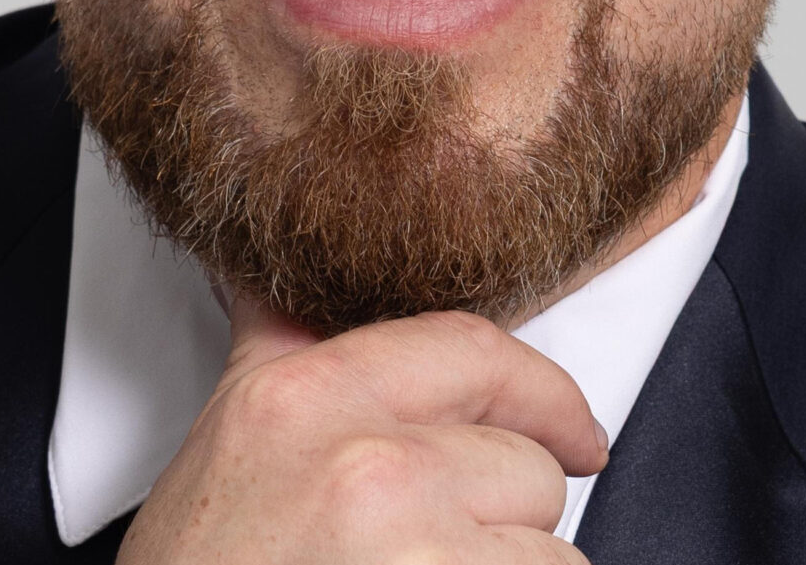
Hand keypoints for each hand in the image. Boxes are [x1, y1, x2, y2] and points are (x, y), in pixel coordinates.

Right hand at [115, 298, 607, 562]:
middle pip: (529, 464)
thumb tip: (274, 269)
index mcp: (304, 396)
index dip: (543, 393)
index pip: (476, 349)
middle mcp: (364, 462)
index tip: (575, 430)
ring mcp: (411, 546)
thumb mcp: (230, 440)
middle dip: (507, 520)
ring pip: (551, 553)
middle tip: (435, 554)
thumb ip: (281, 343)